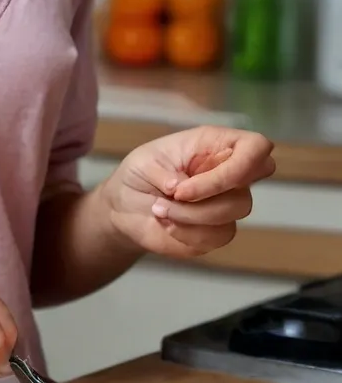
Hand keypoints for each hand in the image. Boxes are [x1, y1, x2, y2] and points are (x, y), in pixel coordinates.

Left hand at [101, 126, 275, 260]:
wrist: (125, 208)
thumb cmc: (139, 174)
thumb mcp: (144, 162)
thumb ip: (164, 172)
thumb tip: (181, 187)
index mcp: (215, 145)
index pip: (256, 148)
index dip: (240, 166)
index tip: (192, 181)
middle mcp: (229, 174)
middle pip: (245, 191)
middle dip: (206, 198)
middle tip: (173, 194)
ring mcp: (226, 204)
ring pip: (232, 216)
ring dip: (190, 216)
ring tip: (158, 209)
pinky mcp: (218, 231)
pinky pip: (217, 237)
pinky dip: (187, 233)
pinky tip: (166, 223)